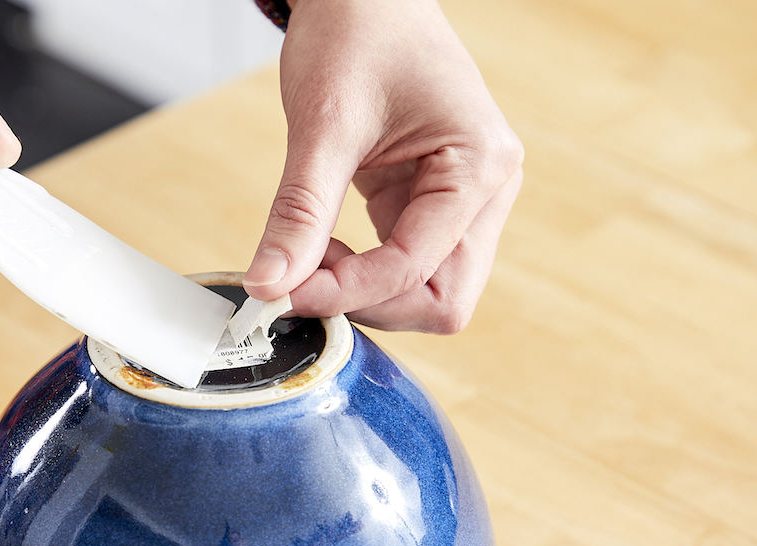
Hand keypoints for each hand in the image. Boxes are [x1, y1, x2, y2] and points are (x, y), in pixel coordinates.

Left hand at [243, 0, 522, 332]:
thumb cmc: (358, 30)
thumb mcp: (323, 124)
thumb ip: (299, 213)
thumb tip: (269, 286)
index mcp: (479, 165)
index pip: (417, 269)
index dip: (348, 293)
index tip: (283, 295)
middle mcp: (487, 191)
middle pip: (442, 300)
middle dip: (369, 304)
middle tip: (299, 284)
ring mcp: (466, 202)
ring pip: (429, 292)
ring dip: (366, 294)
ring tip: (310, 256)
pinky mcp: (435, 204)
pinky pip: (408, 267)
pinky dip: (363, 274)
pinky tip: (324, 249)